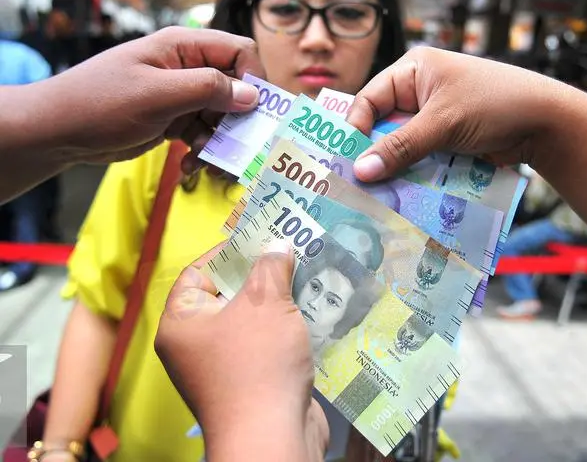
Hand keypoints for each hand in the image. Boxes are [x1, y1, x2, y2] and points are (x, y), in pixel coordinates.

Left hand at [37, 27, 264, 169]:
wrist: (61, 132)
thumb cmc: (101, 103)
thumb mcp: (158, 95)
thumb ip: (207, 90)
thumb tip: (252, 95)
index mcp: (184, 48)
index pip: (240, 53)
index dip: (254, 81)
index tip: (255, 114)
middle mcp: (187, 69)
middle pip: (235, 90)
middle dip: (238, 122)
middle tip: (236, 149)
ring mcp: (181, 96)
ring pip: (222, 118)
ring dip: (220, 142)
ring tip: (206, 163)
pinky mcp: (174, 120)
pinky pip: (203, 135)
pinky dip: (203, 151)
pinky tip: (190, 165)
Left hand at [155, 239, 327, 460]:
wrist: (272, 438)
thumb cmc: (258, 363)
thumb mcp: (264, 303)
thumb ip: (270, 268)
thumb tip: (278, 246)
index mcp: (183, 324)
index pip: (199, 272)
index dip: (229, 251)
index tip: (260, 237)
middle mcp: (196, 344)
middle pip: (228, 295)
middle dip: (262, 275)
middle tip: (291, 253)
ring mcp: (224, 366)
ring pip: (252, 320)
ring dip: (280, 301)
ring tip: (308, 276)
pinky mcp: (251, 381)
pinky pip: (265, 344)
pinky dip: (286, 328)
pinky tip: (314, 311)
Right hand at [346, 47, 570, 180]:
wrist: (546, 124)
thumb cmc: (495, 104)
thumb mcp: (443, 122)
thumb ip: (401, 146)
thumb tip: (361, 170)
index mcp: (414, 71)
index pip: (370, 99)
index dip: (356, 128)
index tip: (346, 159)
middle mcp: (419, 94)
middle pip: (383, 126)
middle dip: (374, 153)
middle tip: (356, 183)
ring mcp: (434, 120)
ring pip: (401, 147)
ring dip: (394, 169)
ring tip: (375, 194)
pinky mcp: (446, 143)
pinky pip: (420, 160)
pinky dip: (413, 175)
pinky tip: (402, 194)